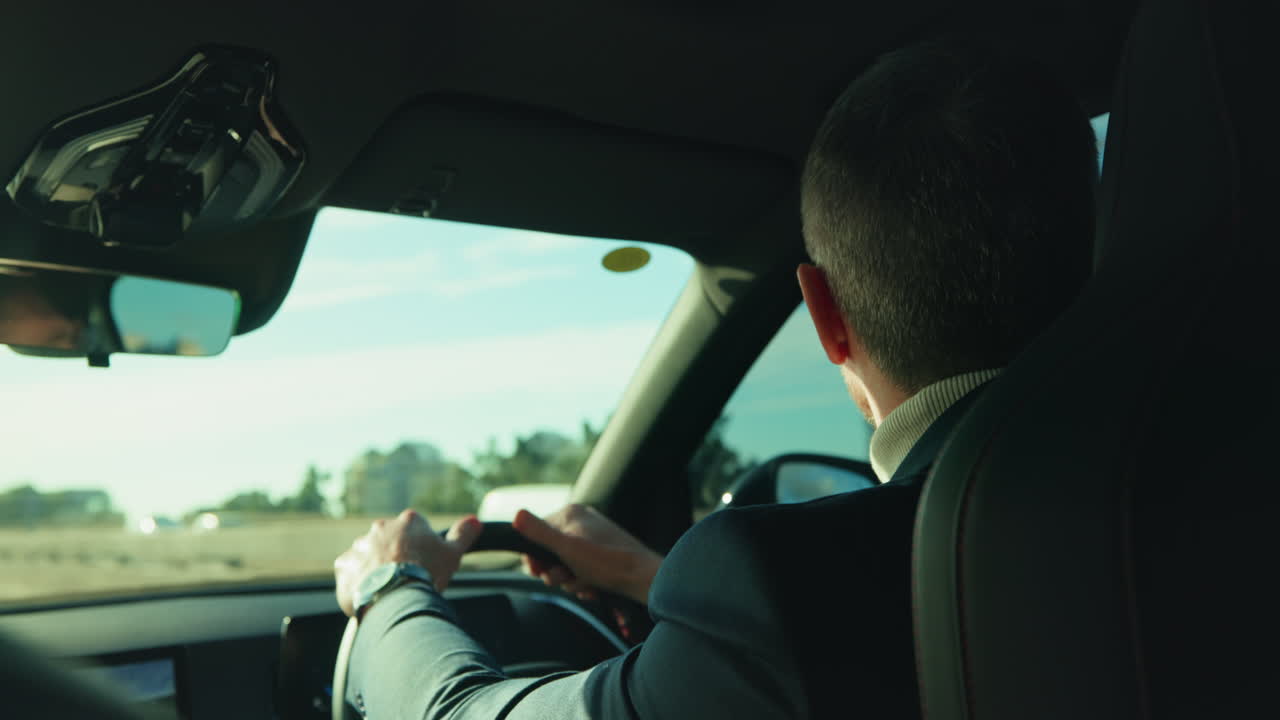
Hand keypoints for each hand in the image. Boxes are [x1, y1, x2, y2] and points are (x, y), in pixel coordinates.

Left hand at [333, 510, 483, 616]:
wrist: (395, 595)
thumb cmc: (426, 572)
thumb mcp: (452, 553)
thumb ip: (463, 534)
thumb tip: (475, 521)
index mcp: (409, 522)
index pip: (415, 529)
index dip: (421, 549)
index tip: (424, 565)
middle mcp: (381, 528)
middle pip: (391, 542)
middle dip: (396, 557)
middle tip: (407, 579)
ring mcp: (361, 545)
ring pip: (370, 556)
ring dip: (376, 568)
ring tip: (389, 590)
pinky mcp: (344, 564)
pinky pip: (351, 572)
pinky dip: (358, 581)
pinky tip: (371, 594)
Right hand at [512, 504, 662, 605]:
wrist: (643, 578)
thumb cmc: (607, 562)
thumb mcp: (567, 548)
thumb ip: (539, 533)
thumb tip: (516, 514)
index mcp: (571, 513)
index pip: (536, 533)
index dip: (535, 557)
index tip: (539, 572)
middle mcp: (582, 522)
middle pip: (550, 552)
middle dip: (556, 572)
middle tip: (566, 579)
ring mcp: (593, 538)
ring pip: (565, 564)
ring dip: (571, 580)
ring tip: (585, 584)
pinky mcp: (602, 555)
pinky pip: (581, 569)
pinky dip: (584, 582)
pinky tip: (593, 588)